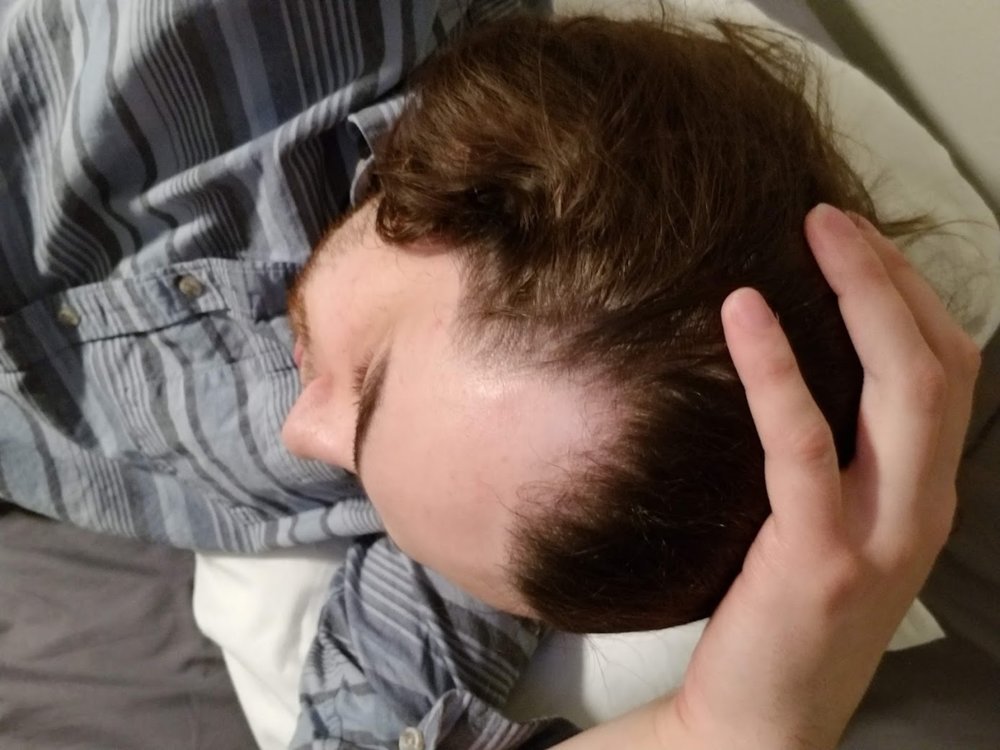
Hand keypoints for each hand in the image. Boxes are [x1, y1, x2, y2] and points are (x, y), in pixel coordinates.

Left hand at [667, 204, 980, 748]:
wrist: (761, 720)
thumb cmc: (785, 616)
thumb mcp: (831, 529)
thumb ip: (837, 458)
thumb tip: (794, 363)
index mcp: (924, 496)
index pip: (948, 372)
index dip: (911, 295)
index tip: (858, 240)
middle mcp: (921, 510)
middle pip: (940, 365)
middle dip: (895, 276)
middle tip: (834, 216)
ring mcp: (880, 536)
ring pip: (902, 391)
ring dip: (865, 297)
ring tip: (814, 232)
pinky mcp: (817, 557)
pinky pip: (802, 442)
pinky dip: (776, 368)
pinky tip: (744, 311)